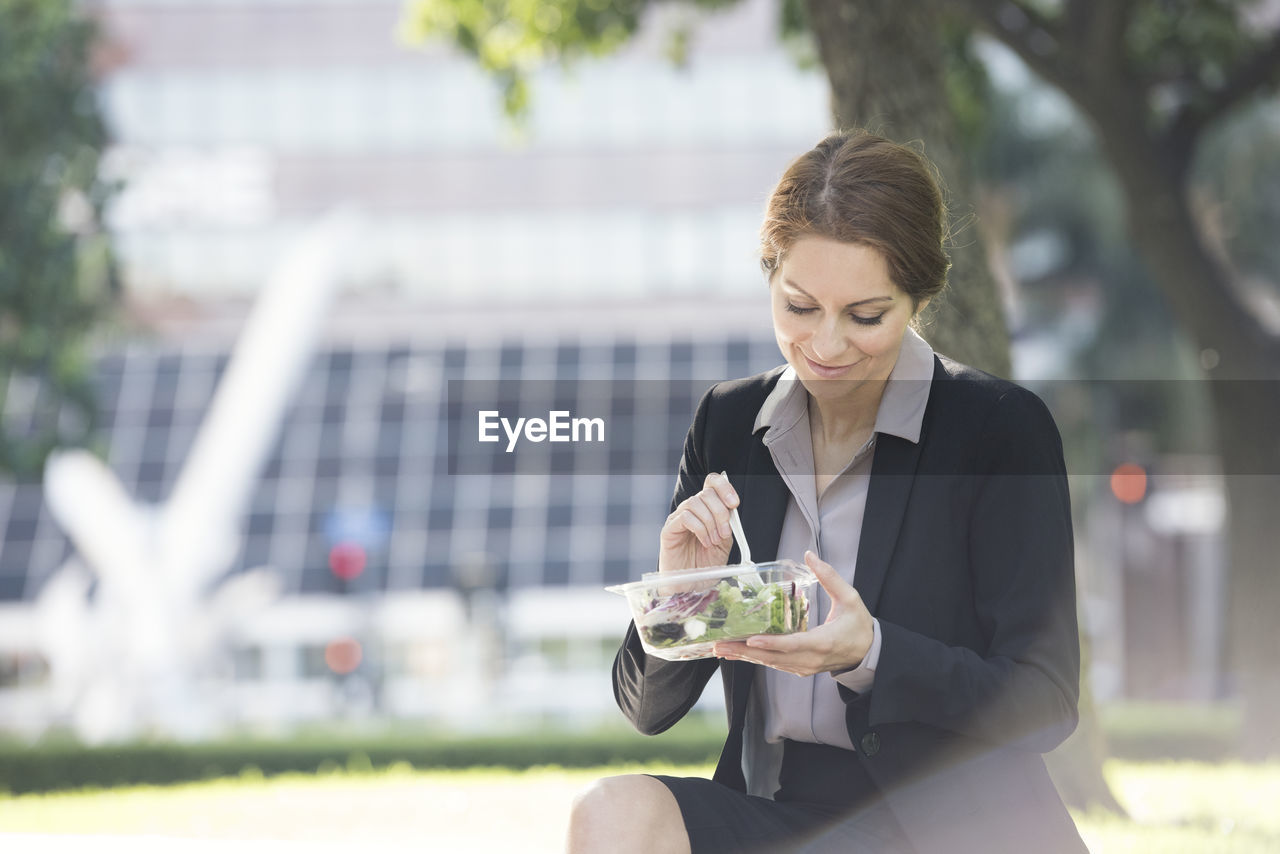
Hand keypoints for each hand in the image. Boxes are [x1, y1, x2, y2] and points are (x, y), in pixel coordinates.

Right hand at [658, 472, 738, 572]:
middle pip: (706, 493)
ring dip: (710, 522)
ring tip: (714, 540)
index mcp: (705, 509)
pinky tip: (704, 541)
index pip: (711, 483)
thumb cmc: (706, 565)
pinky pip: (685, 517)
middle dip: (720, 512)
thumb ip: (728, 525)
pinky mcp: (669, 529)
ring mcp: (678, 518)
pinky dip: (700, 528)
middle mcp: (691, 510)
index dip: (724, 487)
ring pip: (695, 503)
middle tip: (725, 532)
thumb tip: (732, 510)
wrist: (691, 585)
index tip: (734, 503)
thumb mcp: (724, 542)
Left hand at [713, 550, 873, 675]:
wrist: (867, 651)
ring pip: (770, 663)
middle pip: (774, 657)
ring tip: (720, 648)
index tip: (751, 640)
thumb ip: (830, 577)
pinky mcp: (800, 668)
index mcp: (823, 642)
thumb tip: (810, 555)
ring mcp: (804, 666)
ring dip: (744, 657)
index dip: (771, 643)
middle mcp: (810, 659)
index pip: (793, 645)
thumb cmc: (859, 625)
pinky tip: (737, 653)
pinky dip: (755, 659)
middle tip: (719, 644)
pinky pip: (774, 664)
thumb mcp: (850, 598)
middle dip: (745, 651)